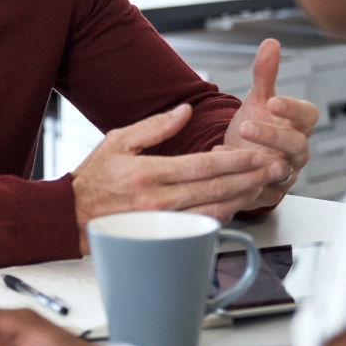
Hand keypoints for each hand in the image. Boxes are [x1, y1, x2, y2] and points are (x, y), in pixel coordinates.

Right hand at [71, 103, 275, 251]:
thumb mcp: (118, 141)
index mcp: (148, 172)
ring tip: (264, 183)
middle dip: (251, 177)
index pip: (204, 165)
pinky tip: (238, 204)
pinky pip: (200, 225)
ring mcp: (162, 221)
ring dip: (243, 196)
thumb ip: (155, 126)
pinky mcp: (162, 234)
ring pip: (214, 209)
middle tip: (275, 167)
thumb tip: (184, 111)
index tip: (259, 152)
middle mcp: (158, 199)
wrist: (70, 216)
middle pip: (216, 188)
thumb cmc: (92, 180)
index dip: (237, 159)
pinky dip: (224, 214)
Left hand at [220, 39, 319, 209]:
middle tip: (247, 127)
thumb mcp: (258, 99)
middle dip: (273, 136)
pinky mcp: (270, 193)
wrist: (243, 155)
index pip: (309, 116)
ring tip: (241, 155)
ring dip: (260, 164)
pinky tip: (225, 172)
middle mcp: (296, 151)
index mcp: (299, 125)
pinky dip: (244, 184)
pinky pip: (261, 192)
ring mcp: (285, 173)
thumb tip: (270, 44)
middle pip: (297, 146)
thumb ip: (265, 74)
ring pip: (282, 172)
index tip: (274, 101)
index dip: (293, 109)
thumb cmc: (257, 125)